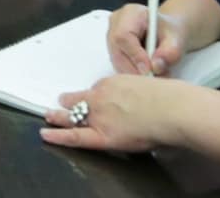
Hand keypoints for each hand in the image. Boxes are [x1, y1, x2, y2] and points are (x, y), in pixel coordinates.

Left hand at [41, 74, 194, 153]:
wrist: (172, 109)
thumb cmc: (169, 98)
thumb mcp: (148, 84)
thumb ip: (137, 92)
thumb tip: (141, 100)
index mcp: (113, 83)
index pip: (97, 91)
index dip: (94, 96)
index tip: (92, 98)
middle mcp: (102, 97)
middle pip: (80, 100)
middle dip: (69, 102)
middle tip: (61, 101)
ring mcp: (99, 115)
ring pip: (74, 116)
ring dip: (60, 116)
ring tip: (50, 116)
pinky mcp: (102, 134)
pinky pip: (74, 136)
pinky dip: (58, 135)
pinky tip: (46, 134)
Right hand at [105, 3, 188, 77]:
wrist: (166, 34)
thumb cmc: (169, 32)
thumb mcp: (176, 39)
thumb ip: (170, 51)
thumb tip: (156, 66)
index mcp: (130, 13)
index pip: (123, 35)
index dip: (135, 55)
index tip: (149, 69)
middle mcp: (116, 24)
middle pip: (117, 52)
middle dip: (136, 70)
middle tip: (155, 79)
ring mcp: (111, 39)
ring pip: (117, 63)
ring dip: (135, 75)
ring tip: (156, 77)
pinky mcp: (113, 52)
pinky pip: (119, 68)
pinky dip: (134, 76)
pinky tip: (148, 76)